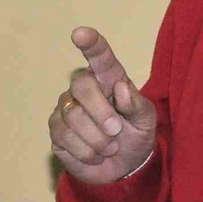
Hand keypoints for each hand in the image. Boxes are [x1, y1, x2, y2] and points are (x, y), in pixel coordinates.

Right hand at [49, 27, 157, 184]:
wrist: (124, 168)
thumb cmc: (135, 136)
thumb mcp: (146, 122)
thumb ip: (137, 105)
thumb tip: (120, 89)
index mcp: (109, 79)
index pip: (100, 57)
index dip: (91, 44)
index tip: (80, 34)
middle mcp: (83, 89)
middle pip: (81, 86)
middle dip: (101, 111)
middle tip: (116, 130)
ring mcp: (66, 109)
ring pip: (73, 117)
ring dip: (98, 139)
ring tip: (110, 147)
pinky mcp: (56, 132)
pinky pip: (65, 138)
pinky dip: (87, 152)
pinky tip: (95, 154)